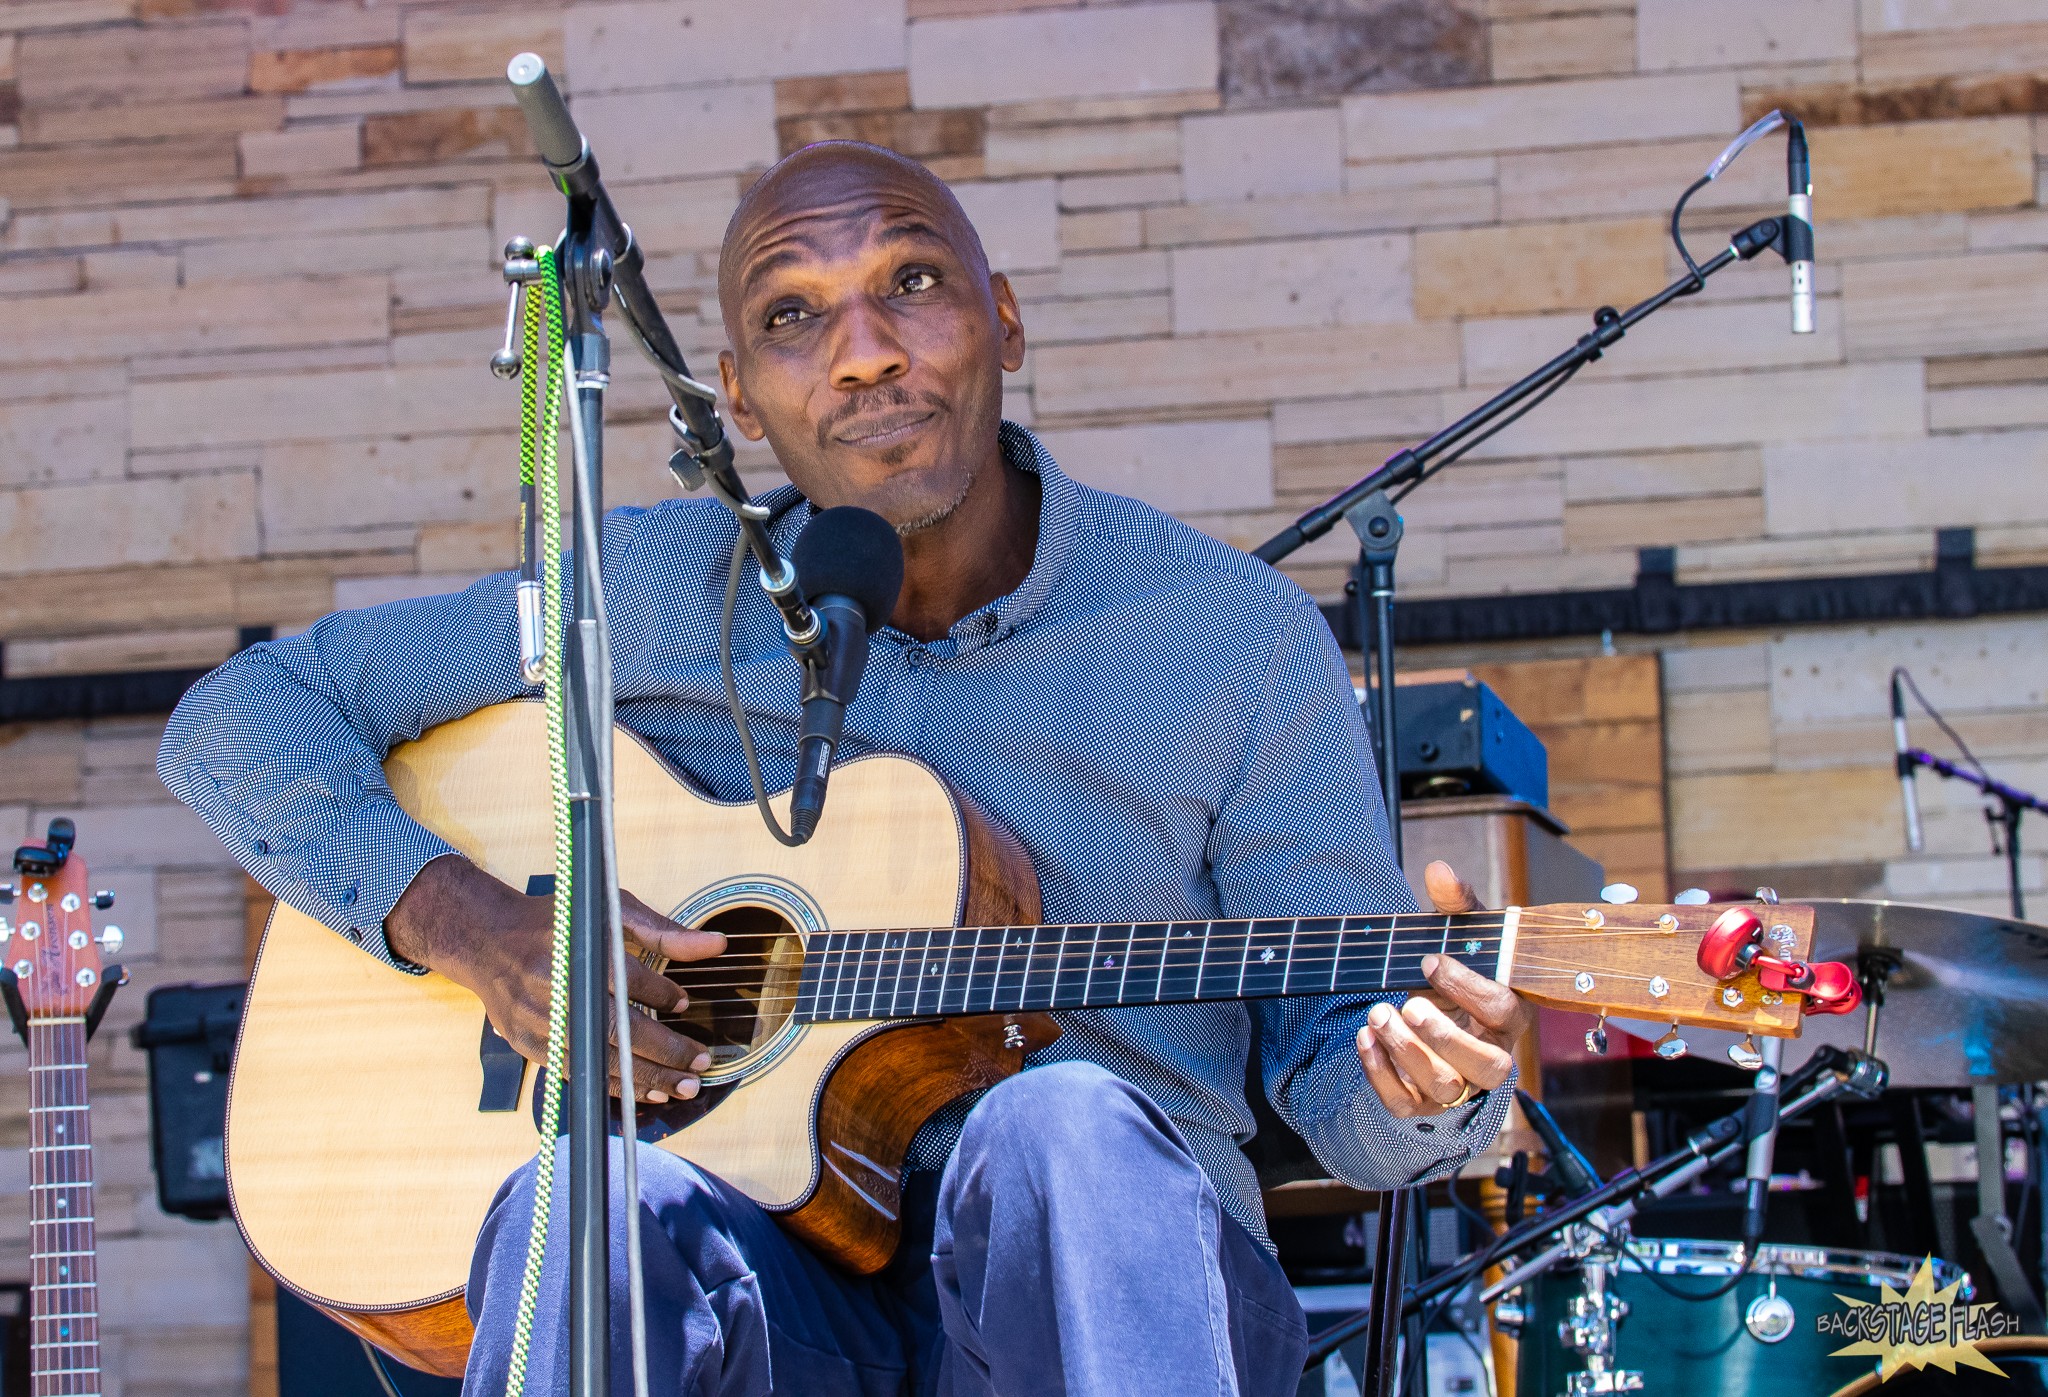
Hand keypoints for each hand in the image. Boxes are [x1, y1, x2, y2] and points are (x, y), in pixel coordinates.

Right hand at [386, 856, 726, 1103]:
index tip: (684, 1004)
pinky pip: (579, 1074)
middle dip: (665, 1051)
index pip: (629, 979)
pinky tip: (645, 1091)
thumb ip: (665, 931)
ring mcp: (541, 1023)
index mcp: (578, 951)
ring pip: (599, 1060)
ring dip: (644, 1079)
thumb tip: (718, 944)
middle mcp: (558, 990)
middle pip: (619, 1029)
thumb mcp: (611, 911)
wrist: (487, 941)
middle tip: (699, 1063)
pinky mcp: (531, 1046)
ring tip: (681, 1087)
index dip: (662, 995)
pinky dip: (614, 1085)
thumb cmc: (556, 923)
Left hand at [1356, 860, 1533, 1118]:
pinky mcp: (1421, 1103)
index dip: (1469, 988)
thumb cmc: (1453, 974)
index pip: (1503, 1011)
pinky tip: (1364, 1038)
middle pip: (1485, 1065)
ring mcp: (1457, 1085)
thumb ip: (1454, 904)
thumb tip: (1439, 870)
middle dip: (1444, 1035)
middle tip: (1408, 1002)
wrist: (1430, 1014)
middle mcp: (1490, 1057)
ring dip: (1407, 1052)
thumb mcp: (1455, 935)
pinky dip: (1379, 1074)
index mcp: (1507, 1016)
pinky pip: (1404, 1103)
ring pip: (1443, 1086)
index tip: (1431, 960)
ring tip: (1378, 1014)